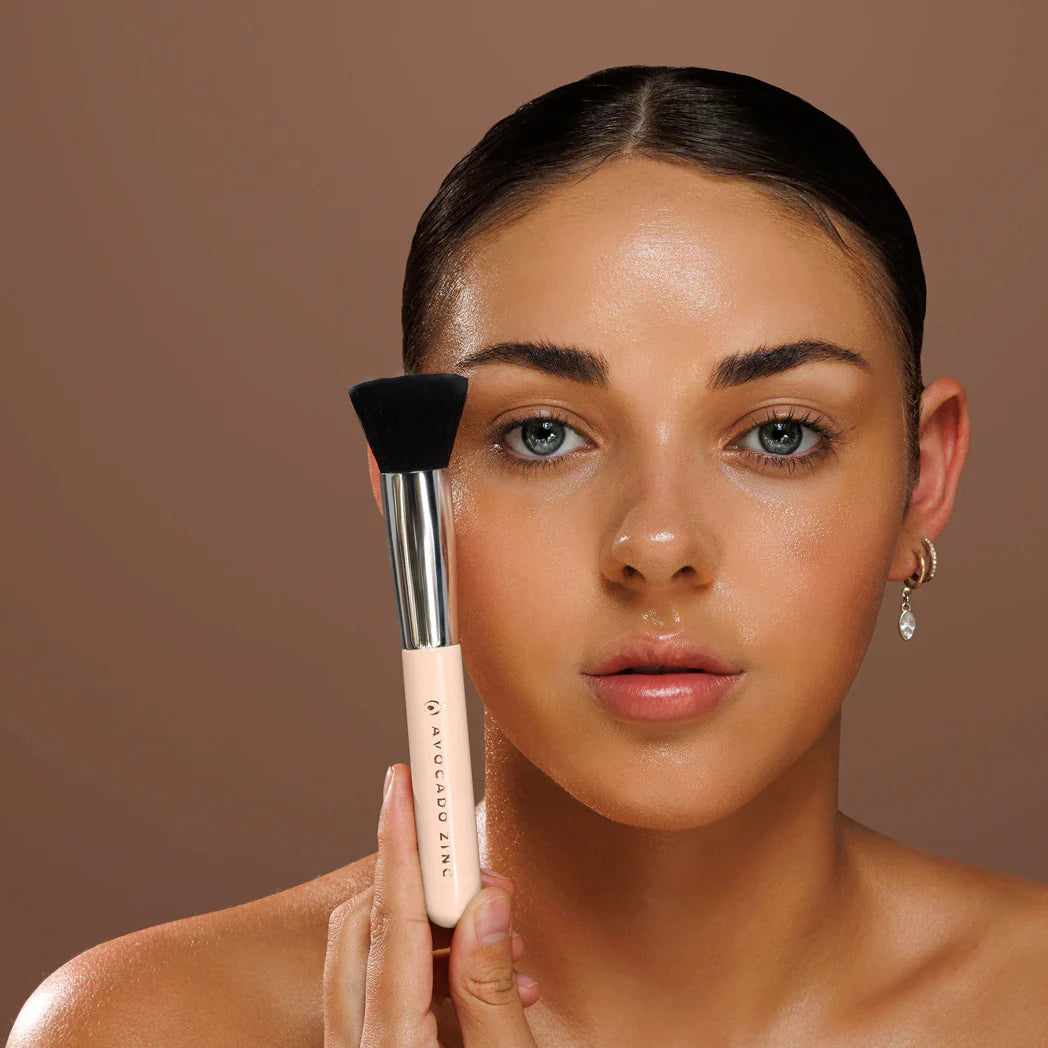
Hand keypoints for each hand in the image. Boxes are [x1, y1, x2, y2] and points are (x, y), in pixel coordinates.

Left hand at [323, 762, 541, 1046]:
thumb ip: (490, 988)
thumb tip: (486, 902)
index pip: (391, 921)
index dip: (402, 841)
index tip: (406, 780)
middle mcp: (354, 1047)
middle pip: (366, 924)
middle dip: (424, 881)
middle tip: (485, 878)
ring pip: (370, 952)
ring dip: (433, 927)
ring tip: (503, 940)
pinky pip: (380, 988)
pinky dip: (428, 965)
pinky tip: (481, 976)